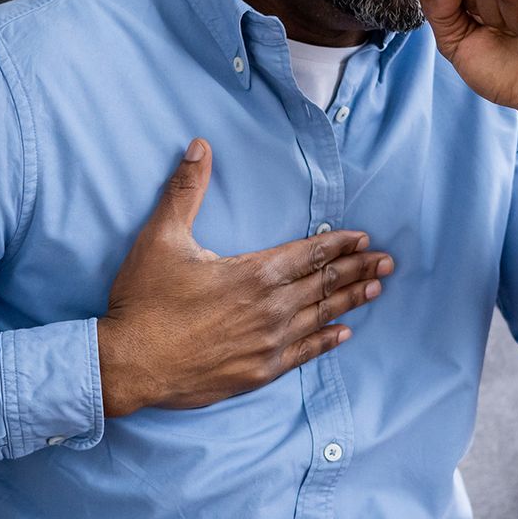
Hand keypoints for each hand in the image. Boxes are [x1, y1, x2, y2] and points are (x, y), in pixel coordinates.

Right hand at [95, 138, 394, 416]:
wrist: (129, 364)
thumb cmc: (144, 302)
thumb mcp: (161, 238)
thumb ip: (185, 191)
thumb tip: (200, 146)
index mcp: (254, 272)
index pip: (310, 253)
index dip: (340, 244)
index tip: (364, 238)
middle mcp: (271, 307)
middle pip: (325, 283)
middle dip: (358, 269)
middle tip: (388, 262)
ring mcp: (268, 343)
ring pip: (321, 316)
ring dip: (350, 301)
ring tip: (376, 289)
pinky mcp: (259, 371)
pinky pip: (304, 353)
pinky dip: (326, 341)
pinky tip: (343, 334)